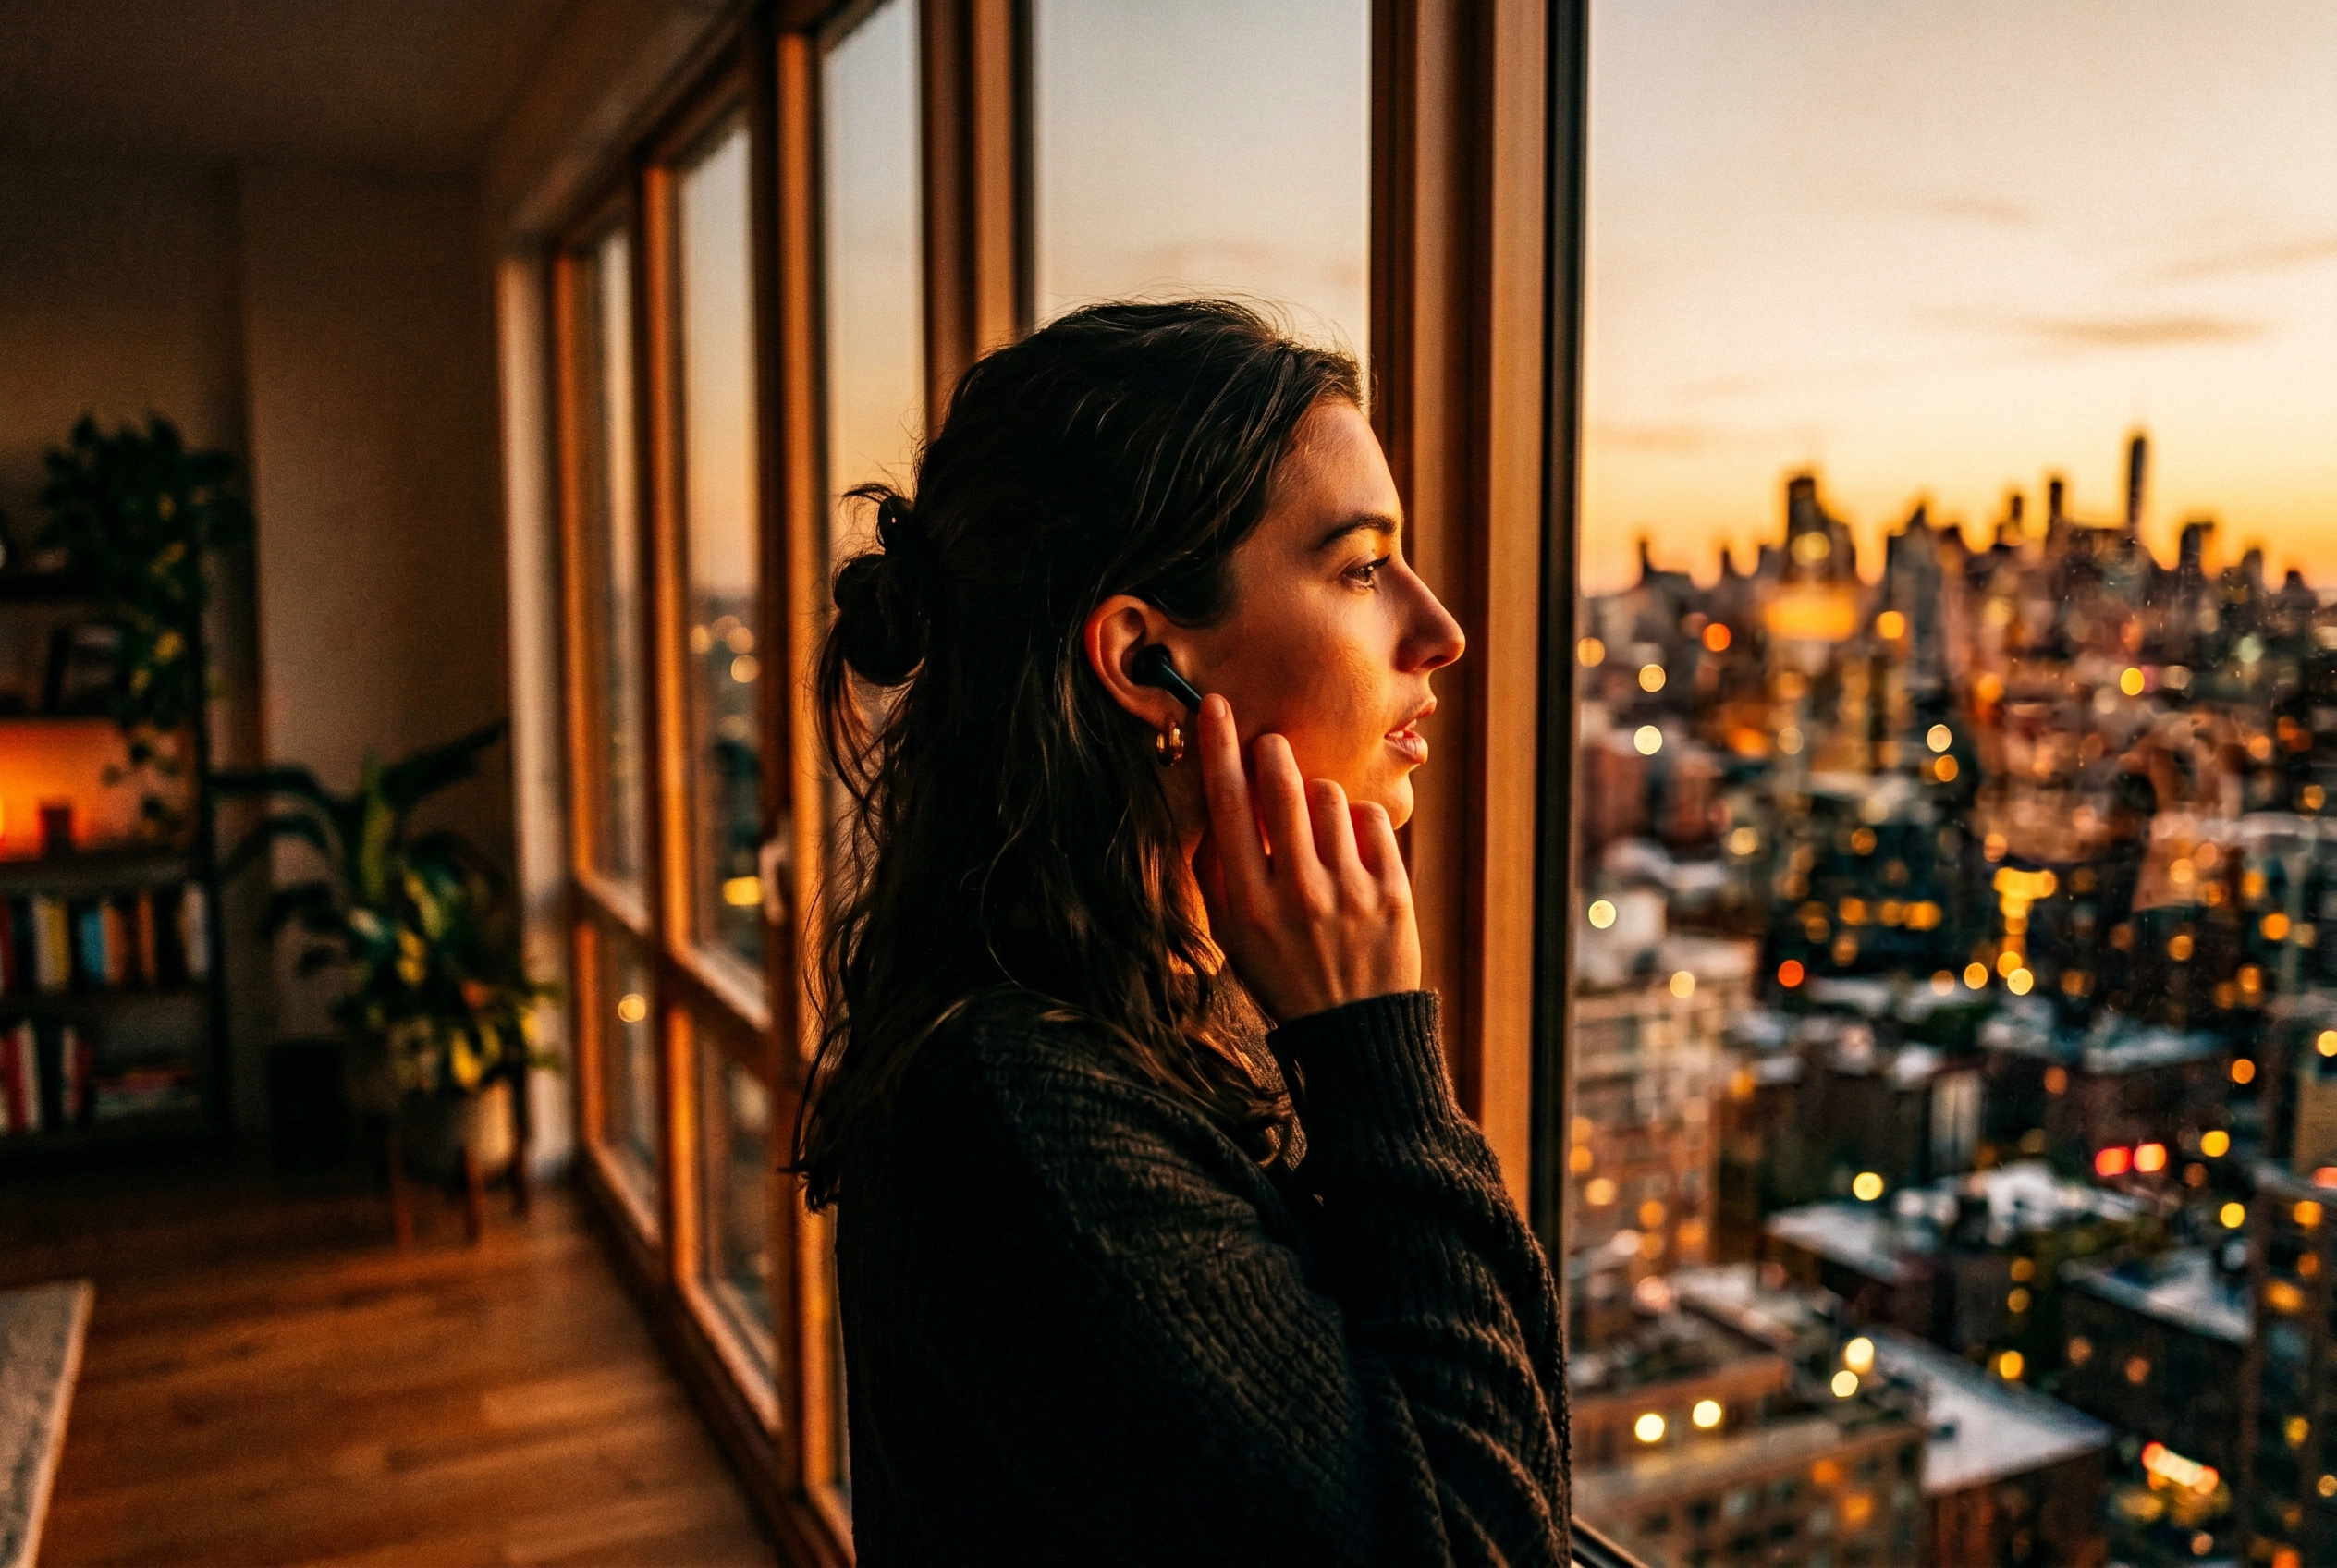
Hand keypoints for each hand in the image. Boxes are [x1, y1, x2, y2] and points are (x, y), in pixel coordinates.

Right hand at [1191, 692, 1420, 1021]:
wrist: (1352, 1031)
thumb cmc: (1282, 975)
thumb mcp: (1232, 935)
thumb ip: (1217, 872)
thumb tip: (1212, 801)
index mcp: (1249, 904)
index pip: (1227, 807)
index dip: (1218, 748)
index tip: (1215, 706)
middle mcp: (1297, 893)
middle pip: (1283, 785)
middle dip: (1273, 750)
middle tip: (1272, 746)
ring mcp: (1349, 892)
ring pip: (1330, 796)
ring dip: (1318, 797)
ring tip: (1316, 825)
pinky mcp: (1392, 892)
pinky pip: (1371, 819)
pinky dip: (1359, 822)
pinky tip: (1350, 849)